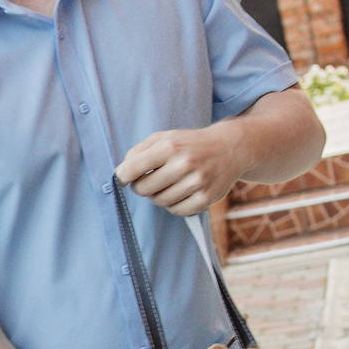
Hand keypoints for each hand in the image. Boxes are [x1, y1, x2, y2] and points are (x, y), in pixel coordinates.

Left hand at [117, 122, 249, 215]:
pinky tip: (180, 192)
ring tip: (168, 184)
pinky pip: (176, 210)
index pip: (132, 169)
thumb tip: (119, 174)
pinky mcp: (206, 198)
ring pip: (159, 201)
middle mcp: (184, 164)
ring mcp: (196, 182)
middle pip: (143, 189)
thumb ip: (138, 151)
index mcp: (169, 146)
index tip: (124, 179)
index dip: (123, 177)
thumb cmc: (189, 144)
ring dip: (158, 195)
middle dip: (141, 186)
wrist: (229, 149)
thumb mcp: (164, 137)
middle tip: (149, 180)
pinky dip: (173, 204)